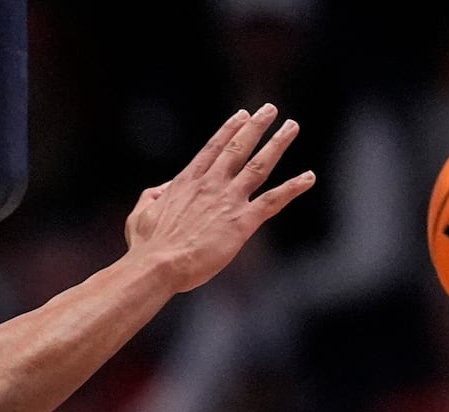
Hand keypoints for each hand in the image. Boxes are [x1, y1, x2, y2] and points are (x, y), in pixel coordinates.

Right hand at [125, 103, 314, 293]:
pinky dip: (293, 187)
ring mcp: (229, 200)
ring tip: (291, 127)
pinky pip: (274, 200)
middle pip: (238, 148)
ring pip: (259, 165)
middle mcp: (211, 184)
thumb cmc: (147, 245)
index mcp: (187, 182)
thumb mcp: (139, 213)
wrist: (158, 265)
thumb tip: (161, 189)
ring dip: (278, 144)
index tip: (241, 116)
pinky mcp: (243, 222)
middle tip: (269, 109)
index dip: (229, 130)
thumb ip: (152, 196)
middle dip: (255, 127)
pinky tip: (309, 177)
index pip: (212, 148)